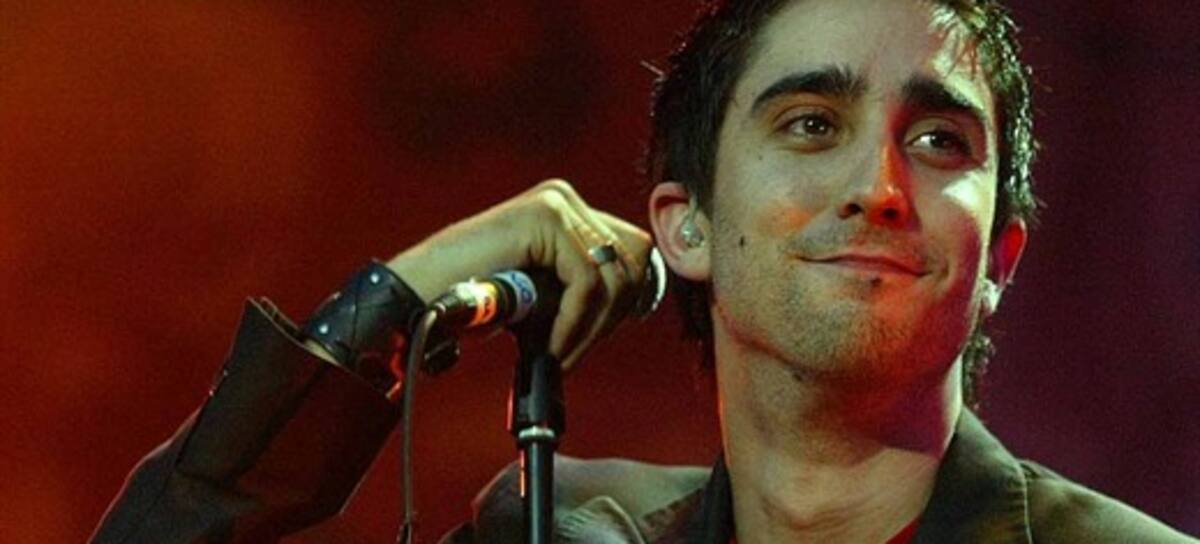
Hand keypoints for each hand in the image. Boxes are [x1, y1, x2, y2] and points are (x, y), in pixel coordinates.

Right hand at [386, 179, 652, 369]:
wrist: (418, 299)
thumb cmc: (474, 303)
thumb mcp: (543, 294)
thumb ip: (582, 288)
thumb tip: (636, 302)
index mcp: (566, 211)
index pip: (632, 250)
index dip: (626, 299)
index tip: (593, 337)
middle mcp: (564, 198)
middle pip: (633, 259)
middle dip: (612, 314)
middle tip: (573, 350)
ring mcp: (554, 202)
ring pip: (613, 274)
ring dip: (591, 328)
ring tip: (559, 354)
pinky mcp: (543, 218)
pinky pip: (586, 282)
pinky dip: (574, 324)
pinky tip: (550, 347)